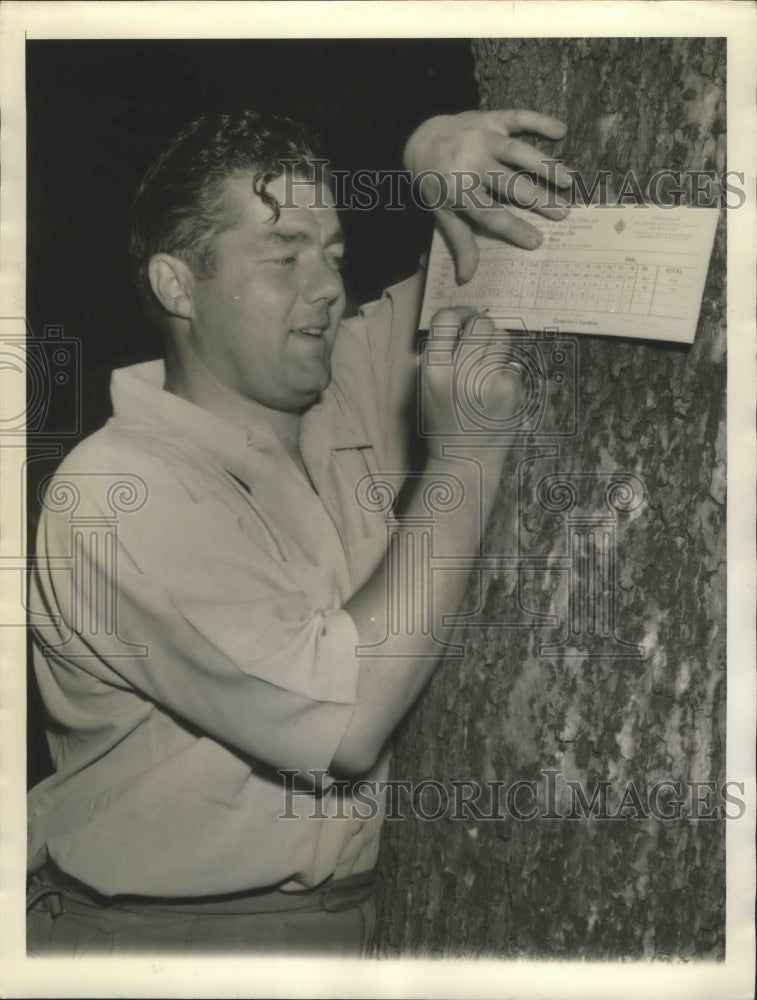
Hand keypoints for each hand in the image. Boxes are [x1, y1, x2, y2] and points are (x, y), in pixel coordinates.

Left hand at [404, 110, 572, 282]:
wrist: (420, 141)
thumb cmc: (435, 184)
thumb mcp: (444, 214)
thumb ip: (460, 242)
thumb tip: (466, 279)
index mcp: (458, 192)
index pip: (491, 215)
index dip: (514, 229)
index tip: (537, 241)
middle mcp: (471, 164)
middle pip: (511, 185)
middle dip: (539, 199)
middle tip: (563, 212)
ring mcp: (482, 138)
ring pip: (519, 153)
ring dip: (546, 166)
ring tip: (569, 180)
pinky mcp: (490, 119)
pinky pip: (518, 118)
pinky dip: (540, 121)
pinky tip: (561, 131)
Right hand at [422, 307, 526, 457]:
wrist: (464, 459)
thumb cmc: (444, 422)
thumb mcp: (427, 387)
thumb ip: (439, 354)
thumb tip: (462, 320)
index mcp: (434, 369)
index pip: (446, 318)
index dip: (457, 314)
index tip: (462, 320)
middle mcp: (461, 372)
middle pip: (481, 322)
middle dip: (480, 329)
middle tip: (477, 344)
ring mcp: (489, 381)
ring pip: (502, 336)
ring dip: (496, 345)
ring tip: (487, 366)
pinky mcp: (511, 390)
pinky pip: (513, 364)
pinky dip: (505, 372)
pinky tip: (495, 392)